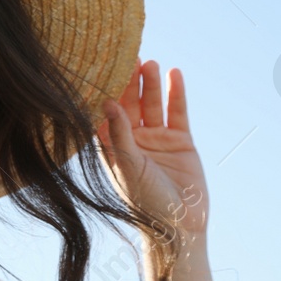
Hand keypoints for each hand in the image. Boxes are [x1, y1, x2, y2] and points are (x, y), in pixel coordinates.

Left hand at [96, 59, 214, 280]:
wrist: (179, 224)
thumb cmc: (145, 201)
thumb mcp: (128, 167)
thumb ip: (119, 135)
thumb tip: (107, 102)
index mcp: (113, 148)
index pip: (106, 114)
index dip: (104, 92)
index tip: (100, 68)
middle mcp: (133, 140)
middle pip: (129, 104)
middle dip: (128, 82)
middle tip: (128, 56)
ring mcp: (157, 139)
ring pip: (152, 104)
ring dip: (151, 84)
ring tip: (150, 63)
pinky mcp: (180, 141)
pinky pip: (177, 112)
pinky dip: (176, 94)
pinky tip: (175, 74)